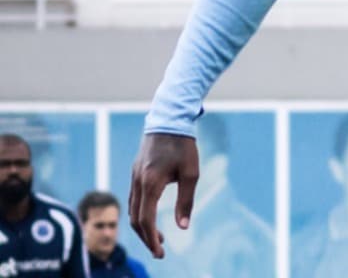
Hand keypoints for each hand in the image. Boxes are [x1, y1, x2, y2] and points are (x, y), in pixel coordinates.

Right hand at [128, 132, 198, 258]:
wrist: (169, 119)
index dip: (151, 239)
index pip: (145, 220)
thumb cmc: (183, 145)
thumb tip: (183, 226)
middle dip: (146, 237)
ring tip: (159, 237)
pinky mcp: (136, 173)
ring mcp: (134, 177)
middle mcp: (138, 182)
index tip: (160, 252)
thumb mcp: (191, 173)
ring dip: (143, 226)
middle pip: (135, 219)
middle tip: (160, 251)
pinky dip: (141, 213)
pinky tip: (152, 216)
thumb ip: (186, 200)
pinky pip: (134, 199)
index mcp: (150, 184)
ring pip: (132, 210)